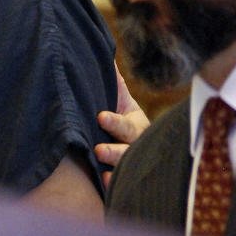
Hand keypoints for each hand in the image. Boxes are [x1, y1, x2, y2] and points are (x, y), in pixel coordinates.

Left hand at [95, 61, 149, 187]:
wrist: (121, 135)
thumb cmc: (116, 110)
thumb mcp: (117, 95)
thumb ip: (112, 78)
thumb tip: (103, 50)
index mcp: (136, 123)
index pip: (127, 124)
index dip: (115, 121)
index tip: (100, 116)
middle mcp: (137, 145)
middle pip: (130, 149)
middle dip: (115, 149)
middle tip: (98, 148)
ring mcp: (132, 163)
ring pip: (127, 168)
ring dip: (114, 168)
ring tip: (99, 166)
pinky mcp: (124, 176)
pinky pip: (123, 184)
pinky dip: (114, 185)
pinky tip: (104, 183)